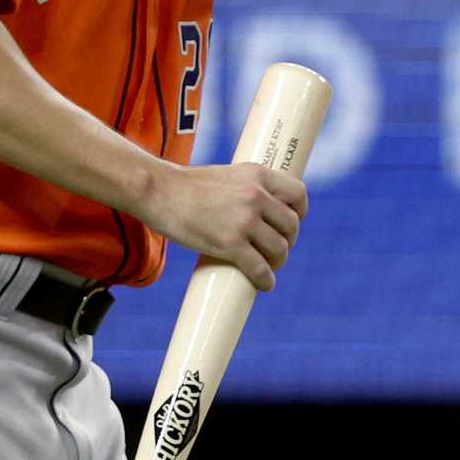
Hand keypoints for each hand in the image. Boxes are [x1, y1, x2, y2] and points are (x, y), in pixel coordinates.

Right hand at [142, 161, 307, 290]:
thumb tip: (263, 211)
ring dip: (278, 261)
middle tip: (275, 249)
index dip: (299, 212)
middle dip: (288, 241)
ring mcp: (244, 220)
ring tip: (269, 266)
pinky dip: (265, 280)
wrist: (159, 191)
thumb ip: (249, 188)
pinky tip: (264, 284)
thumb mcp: (229, 175)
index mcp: (258, 175)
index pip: (298, 194)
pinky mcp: (230, 243)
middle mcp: (256, 195)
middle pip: (291, 225)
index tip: (290, 223)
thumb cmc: (188, 186)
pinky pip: (259, 267)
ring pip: (279, 248)